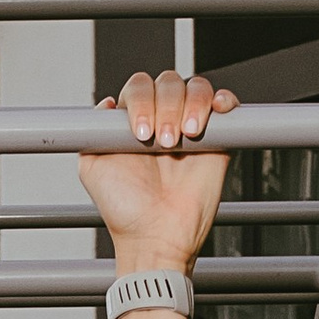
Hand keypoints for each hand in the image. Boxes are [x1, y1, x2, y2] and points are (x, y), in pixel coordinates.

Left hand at [77, 72, 239, 273]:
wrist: (156, 236)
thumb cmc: (124, 210)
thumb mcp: (92, 168)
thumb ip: (93, 132)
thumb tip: (106, 103)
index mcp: (134, 121)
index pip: (139, 87)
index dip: (140, 101)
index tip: (140, 134)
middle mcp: (162, 119)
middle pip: (168, 83)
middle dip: (166, 106)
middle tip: (163, 143)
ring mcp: (191, 128)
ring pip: (196, 88)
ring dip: (192, 105)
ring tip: (186, 138)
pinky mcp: (218, 140)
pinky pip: (225, 104)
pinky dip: (223, 100)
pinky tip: (216, 112)